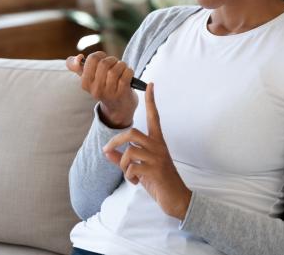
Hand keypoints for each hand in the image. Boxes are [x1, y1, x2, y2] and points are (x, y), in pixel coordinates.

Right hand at [66, 52, 137, 127]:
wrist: (118, 108)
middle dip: (112, 59)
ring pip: (116, 69)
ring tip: (122, 69)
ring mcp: (109, 92)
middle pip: (104, 63)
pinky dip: (129, 71)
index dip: (100, 55)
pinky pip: (126, 74)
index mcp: (85, 83)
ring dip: (122, 65)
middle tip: (115, 64)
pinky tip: (128, 74)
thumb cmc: (103, 87)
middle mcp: (96, 89)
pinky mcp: (122, 93)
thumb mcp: (88, 78)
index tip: (103, 59)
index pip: (92, 59)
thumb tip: (78, 57)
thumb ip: (76, 66)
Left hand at [102, 82, 192, 220]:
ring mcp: (157, 158)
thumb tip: (107, 152)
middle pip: (132, 133)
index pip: (154, 117)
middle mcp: (158, 146)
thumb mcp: (139, 169)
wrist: (176, 198)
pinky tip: (136, 182)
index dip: (152, 101)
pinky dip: (129, 176)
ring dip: (123, 165)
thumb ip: (123, 159)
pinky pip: (132, 167)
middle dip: (116, 140)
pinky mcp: (155, 170)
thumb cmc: (159, 181)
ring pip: (130, 151)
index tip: (151, 85)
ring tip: (129, 175)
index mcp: (157, 142)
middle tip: (107, 150)